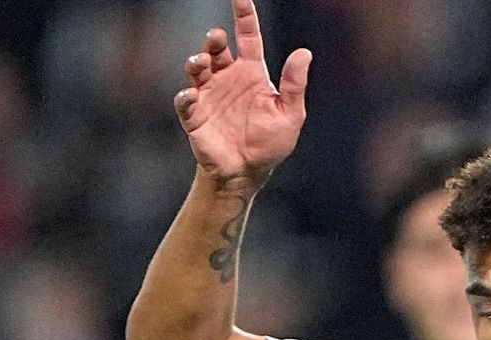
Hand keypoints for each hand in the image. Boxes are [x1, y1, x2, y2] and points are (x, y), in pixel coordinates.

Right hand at [175, 0, 309, 187]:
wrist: (248, 172)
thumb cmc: (270, 142)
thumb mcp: (290, 114)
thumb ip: (294, 85)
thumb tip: (304, 52)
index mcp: (251, 73)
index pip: (248, 38)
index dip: (245, 17)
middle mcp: (227, 78)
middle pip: (217, 49)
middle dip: (214, 40)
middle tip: (216, 37)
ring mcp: (208, 94)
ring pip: (197, 68)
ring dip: (197, 61)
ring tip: (202, 60)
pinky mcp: (194, 114)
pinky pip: (185, 100)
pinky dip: (186, 95)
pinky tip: (192, 93)